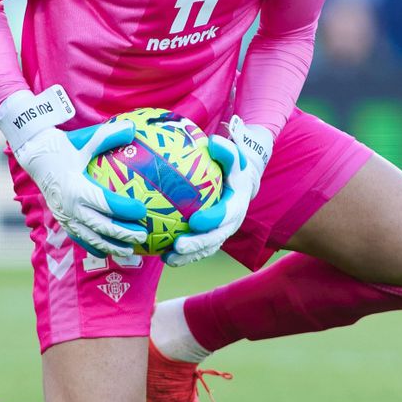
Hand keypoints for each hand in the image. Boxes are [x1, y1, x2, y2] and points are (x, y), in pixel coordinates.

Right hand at [15, 120, 149, 256]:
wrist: (34, 156)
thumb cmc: (64, 146)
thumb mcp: (85, 139)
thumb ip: (109, 135)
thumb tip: (133, 128)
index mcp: (76, 187)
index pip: (106, 202)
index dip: (125, 209)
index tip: (143, 210)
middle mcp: (70, 206)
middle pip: (101, 226)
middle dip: (123, 233)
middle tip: (144, 235)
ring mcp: (64, 216)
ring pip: (90, 237)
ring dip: (111, 246)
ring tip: (131, 252)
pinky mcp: (62, 220)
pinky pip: (79, 238)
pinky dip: (94, 246)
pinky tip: (108, 252)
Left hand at [168, 116, 271, 267]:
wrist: (240, 184)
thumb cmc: (232, 168)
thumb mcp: (234, 157)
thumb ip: (227, 151)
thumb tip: (214, 142)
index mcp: (237, 205)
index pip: (225, 215)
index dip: (211, 220)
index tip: (194, 221)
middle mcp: (231, 224)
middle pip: (215, 239)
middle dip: (197, 245)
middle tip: (177, 246)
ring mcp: (221, 234)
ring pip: (205, 249)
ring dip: (187, 257)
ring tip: (167, 258)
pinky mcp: (211, 239)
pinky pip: (197, 250)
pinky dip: (182, 256)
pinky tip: (161, 255)